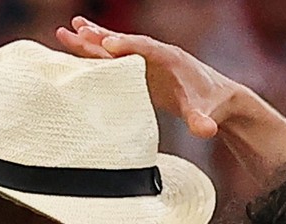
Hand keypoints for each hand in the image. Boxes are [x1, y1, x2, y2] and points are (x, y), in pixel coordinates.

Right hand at [55, 17, 233, 139]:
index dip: (128, 46)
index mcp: (172, 59)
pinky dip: (97, 54)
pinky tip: (79, 47)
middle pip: (125, 43)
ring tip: (67, 31)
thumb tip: (204, 131)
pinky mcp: (141, 71)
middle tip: (76, 30)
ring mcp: (147, 61)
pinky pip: (115, 60)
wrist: (218, 99)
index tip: (107, 44)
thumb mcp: (207, 114)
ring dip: (92, 40)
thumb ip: (202, 121)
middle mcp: (156, 54)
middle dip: (101, 37)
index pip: (147, 48)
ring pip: (116, 48)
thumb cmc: (212, 105)